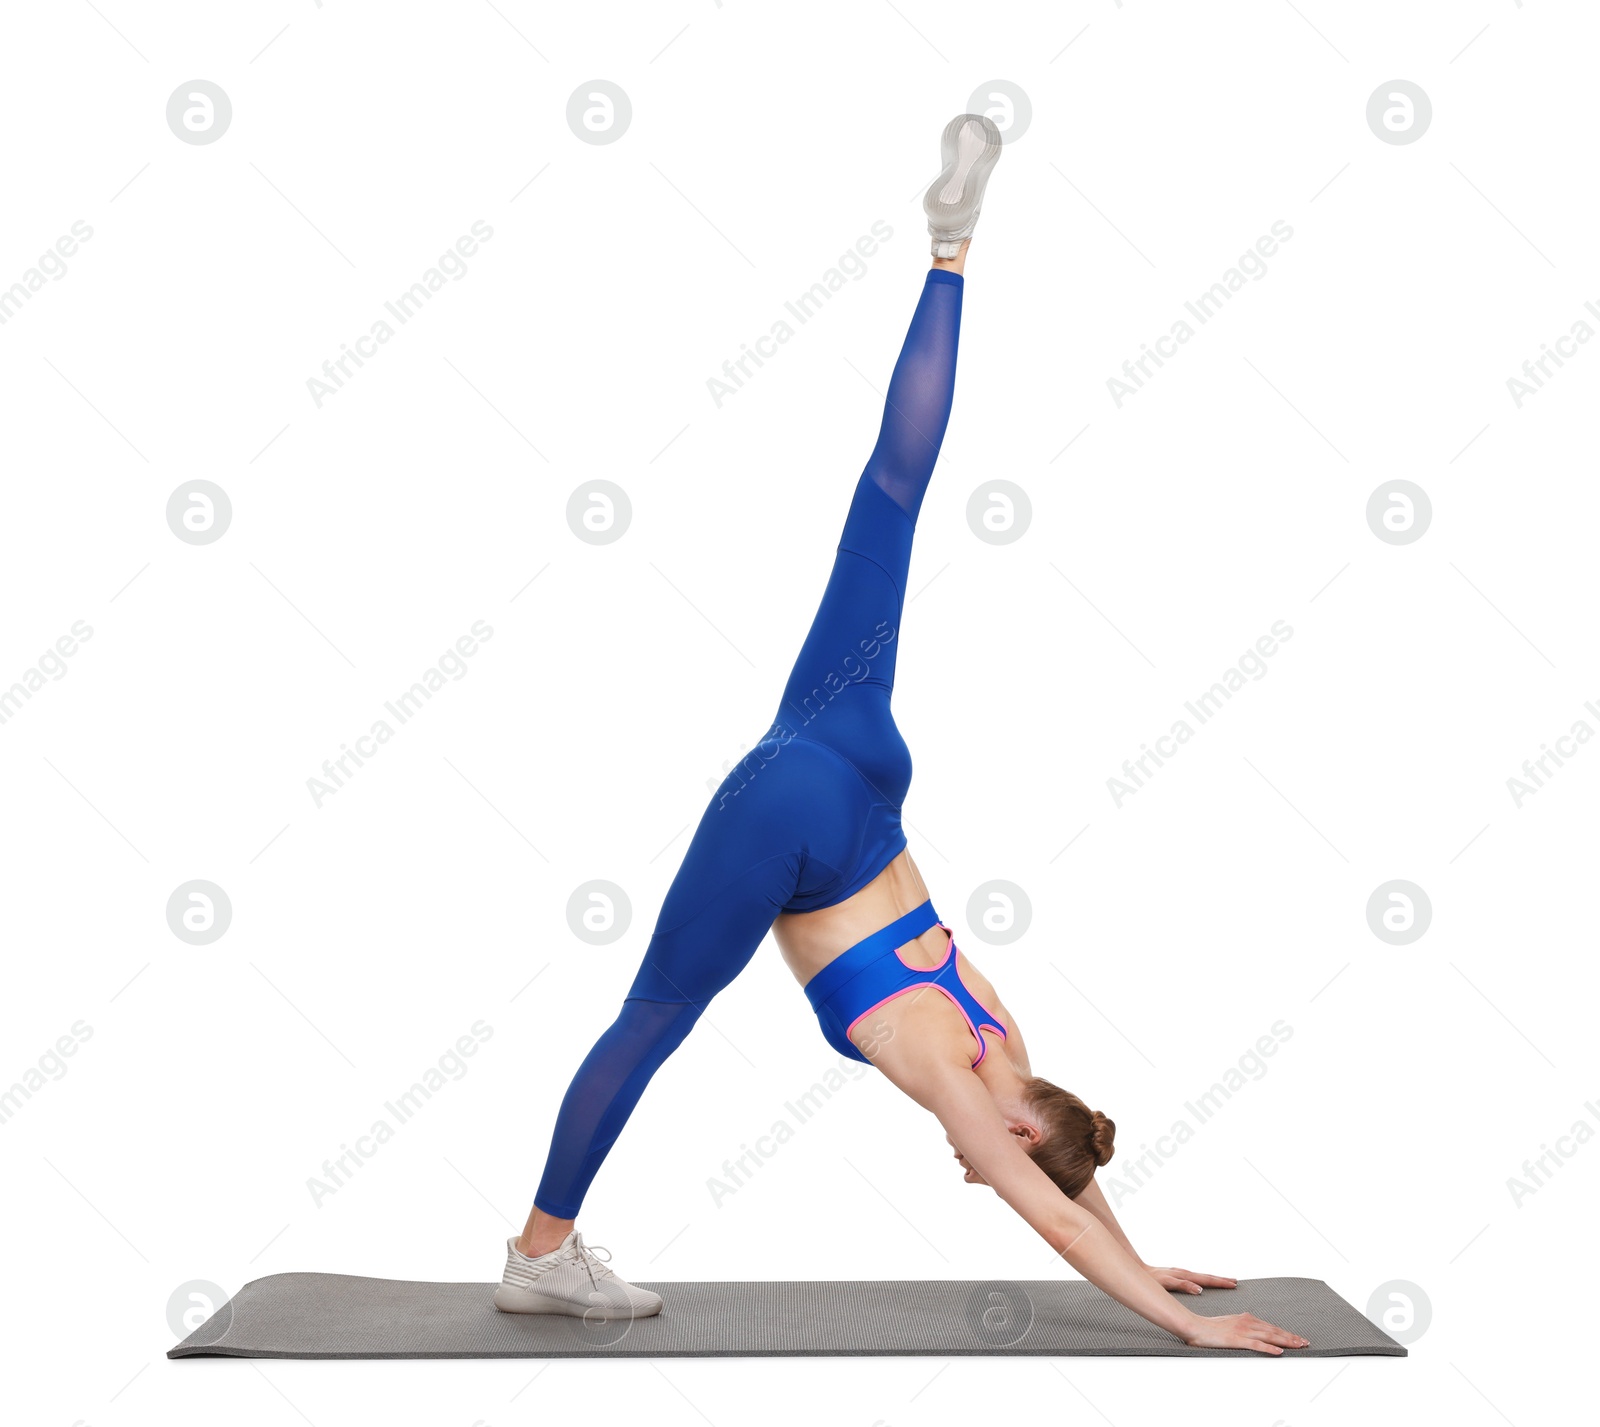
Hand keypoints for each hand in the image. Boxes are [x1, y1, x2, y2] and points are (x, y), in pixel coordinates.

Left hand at [1145, 1265, 1237, 1294]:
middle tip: (1236, 1282)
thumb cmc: (1151, 1279)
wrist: (1138, 1270)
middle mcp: (1184, 1273)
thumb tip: (1199, 1289)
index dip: (1220, 1283)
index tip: (1233, 1284)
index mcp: (1184, 1276)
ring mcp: (1181, 1273)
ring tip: (1227, 1281)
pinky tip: (1206, 1282)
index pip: (1207, 1279)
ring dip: (1214, 1278)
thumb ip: (1183, 1285)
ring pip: (1201, 1275)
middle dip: (1221, 1280)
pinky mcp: (1177, 1274)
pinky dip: (1204, 1279)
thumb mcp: (1166, 1283)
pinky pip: (1195, 1276)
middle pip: (1206, 1276)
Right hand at [1181, 1311, 1307, 1354]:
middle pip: (1273, 1330)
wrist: (1194, 1327)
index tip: (1297, 1337)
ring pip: (1269, 1336)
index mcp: (1244, 1318)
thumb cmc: (1208, 1327)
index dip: (1285, 1332)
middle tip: (1305, 1342)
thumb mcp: (1228, 1323)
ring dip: (1286, 1341)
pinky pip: (1257, 1344)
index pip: (1269, 1326)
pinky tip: (1279, 1352)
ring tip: (1298, 1345)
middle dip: (1291, 1337)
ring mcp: (1242, 1331)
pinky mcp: (1237, 1339)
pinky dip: (1270, 1348)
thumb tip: (1251, 1332)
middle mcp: (1246, 1322)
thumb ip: (1241, 1327)